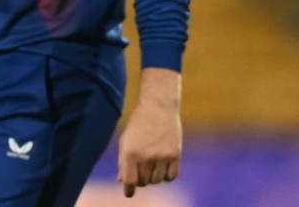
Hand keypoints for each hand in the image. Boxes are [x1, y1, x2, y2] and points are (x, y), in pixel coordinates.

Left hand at [117, 67, 181, 196]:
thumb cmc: (138, 125)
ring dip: (153, 177)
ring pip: (157, 181)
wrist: (158, 107)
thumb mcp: (126, 141)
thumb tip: (123, 182)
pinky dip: (167, 176)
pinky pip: (171, 177)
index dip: (128, 190)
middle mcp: (145, 156)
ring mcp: (162, 156)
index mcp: (130, 153)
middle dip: (141, 179)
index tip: (129, 193)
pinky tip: (163, 166)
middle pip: (144, 182)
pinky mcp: (175, 155)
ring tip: (152, 164)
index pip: (130, 181)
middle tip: (141, 169)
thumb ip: (123, 162)